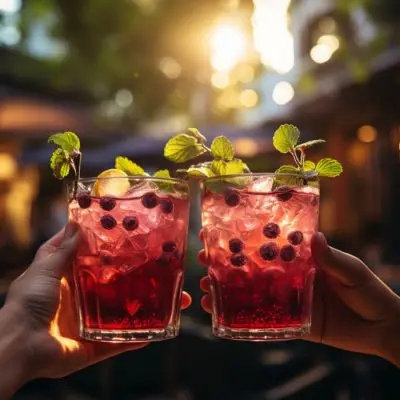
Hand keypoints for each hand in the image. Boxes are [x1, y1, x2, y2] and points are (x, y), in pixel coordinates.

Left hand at [2, 223, 191, 383]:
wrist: (19, 345)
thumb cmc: (28, 302)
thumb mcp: (45, 269)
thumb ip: (63, 248)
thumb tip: (76, 220)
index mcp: (74, 280)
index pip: (100, 262)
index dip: (117, 252)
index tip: (137, 238)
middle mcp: (87, 300)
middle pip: (122, 288)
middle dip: (145, 281)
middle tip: (169, 271)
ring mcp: (94, 323)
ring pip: (128, 314)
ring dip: (152, 310)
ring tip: (178, 303)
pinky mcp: (96, 345)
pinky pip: (122, 342)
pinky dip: (139, 338)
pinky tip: (163, 331)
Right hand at [199, 232, 399, 365]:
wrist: (382, 328)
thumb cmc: (369, 291)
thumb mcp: (352, 270)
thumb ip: (332, 257)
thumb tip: (314, 237)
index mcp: (300, 258)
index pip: (267, 244)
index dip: (245, 237)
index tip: (220, 230)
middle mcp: (288, 275)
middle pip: (251, 267)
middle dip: (225, 263)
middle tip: (202, 259)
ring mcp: (287, 299)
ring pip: (251, 292)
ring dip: (226, 290)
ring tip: (203, 289)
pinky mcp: (291, 321)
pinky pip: (264, 319)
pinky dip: (243, 317)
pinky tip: (222, 315)